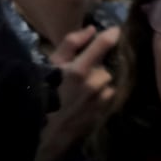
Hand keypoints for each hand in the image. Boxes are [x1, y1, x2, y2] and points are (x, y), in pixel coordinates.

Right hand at [35, 24, 120, 160]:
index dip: (113, 34)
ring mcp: (104, 99)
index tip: (117, 30)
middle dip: (98, 66)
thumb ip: (70, 44)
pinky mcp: (108, 111)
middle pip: (107, 65)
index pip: (104, 44)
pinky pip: (111, 95)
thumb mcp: (50, 66)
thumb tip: (92, 29)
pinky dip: (104, 94)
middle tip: (83, 72)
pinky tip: (89, 99)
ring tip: (84, 89)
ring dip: (101, 82)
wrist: (45, 131)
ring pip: (110, 81)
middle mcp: (96, 83)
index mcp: (80, 70)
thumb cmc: (43, 93)